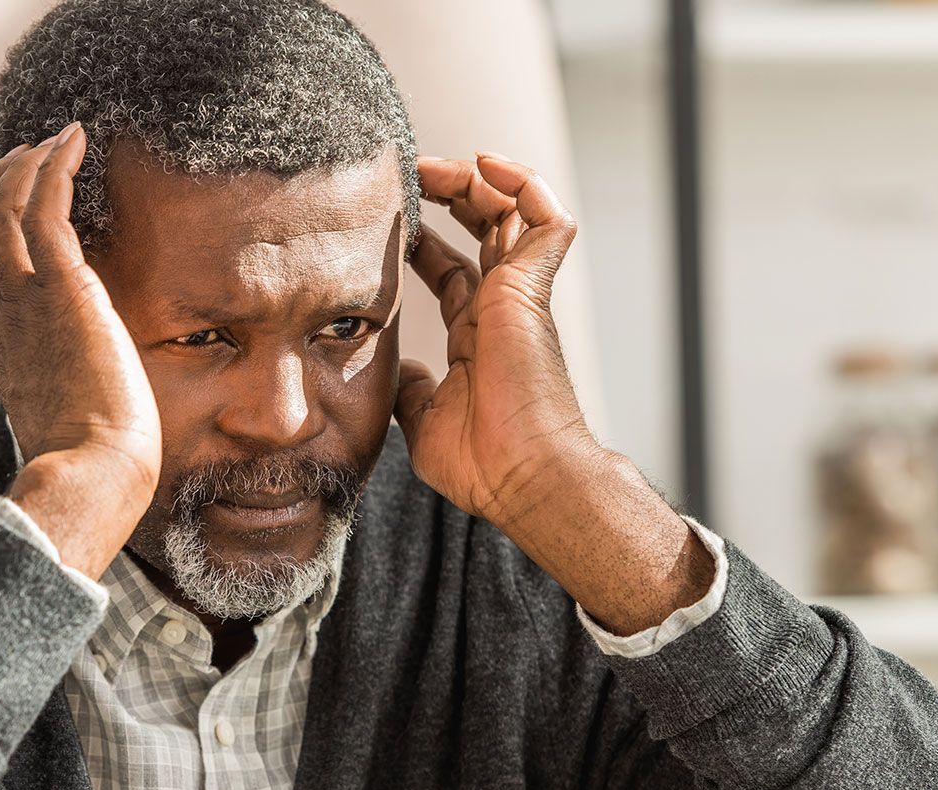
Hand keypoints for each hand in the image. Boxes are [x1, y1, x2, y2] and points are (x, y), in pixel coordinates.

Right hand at [0, 124, 161, 535]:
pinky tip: (76, 145)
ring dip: (26, 165)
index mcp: (5, 348)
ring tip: (58, 139)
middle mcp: (3, 318)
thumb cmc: (95, 467)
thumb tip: (90, 391)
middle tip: (31, 155)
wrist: (91, 477)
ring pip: (1, 210)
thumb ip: (68, 390)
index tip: (18, 202)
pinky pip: (44, 211)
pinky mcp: (62, 292)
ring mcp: (26, 303)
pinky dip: (54, 170)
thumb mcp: (68, 419)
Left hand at [397, 153, 599, 524]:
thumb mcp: (423, 419)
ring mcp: (520, 296)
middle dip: (448, 194)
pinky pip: (546, 219)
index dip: (422, 241)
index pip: (451, 270)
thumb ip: (410, 389)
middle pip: (483, 229)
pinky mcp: (533, 288)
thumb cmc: (483, 463)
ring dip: (476, 179)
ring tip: (436, 164)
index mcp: (477, 336)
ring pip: (513, 212)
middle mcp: (502, 309)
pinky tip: (484, 165)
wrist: (523, 476)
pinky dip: (523, 185)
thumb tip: (397, 372)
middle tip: (410, 176)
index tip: (392, 223)